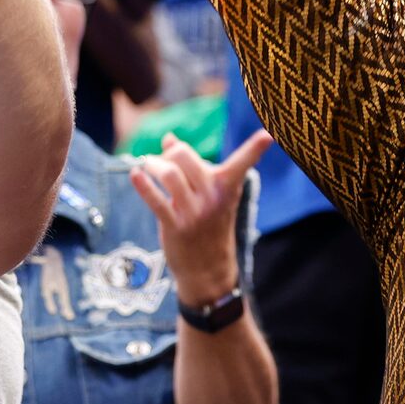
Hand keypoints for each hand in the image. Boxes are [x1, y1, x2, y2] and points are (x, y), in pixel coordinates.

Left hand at [130, 131, 272, 306]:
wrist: (207, 269)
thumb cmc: (209, 223)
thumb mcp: (209, 193)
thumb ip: (190, 164)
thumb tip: (168, 137)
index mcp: (227, 186)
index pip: (243, 162)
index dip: (255, 148)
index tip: (269, 134)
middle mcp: (214, 197)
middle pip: (184, 156)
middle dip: (169, 153)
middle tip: (165, 159)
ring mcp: (195, 213)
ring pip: (168, 174)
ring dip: (153, 165)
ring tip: (148, 167)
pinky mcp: (176, 226)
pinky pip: (155, 200)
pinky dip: (142, 184)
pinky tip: (136, 174)